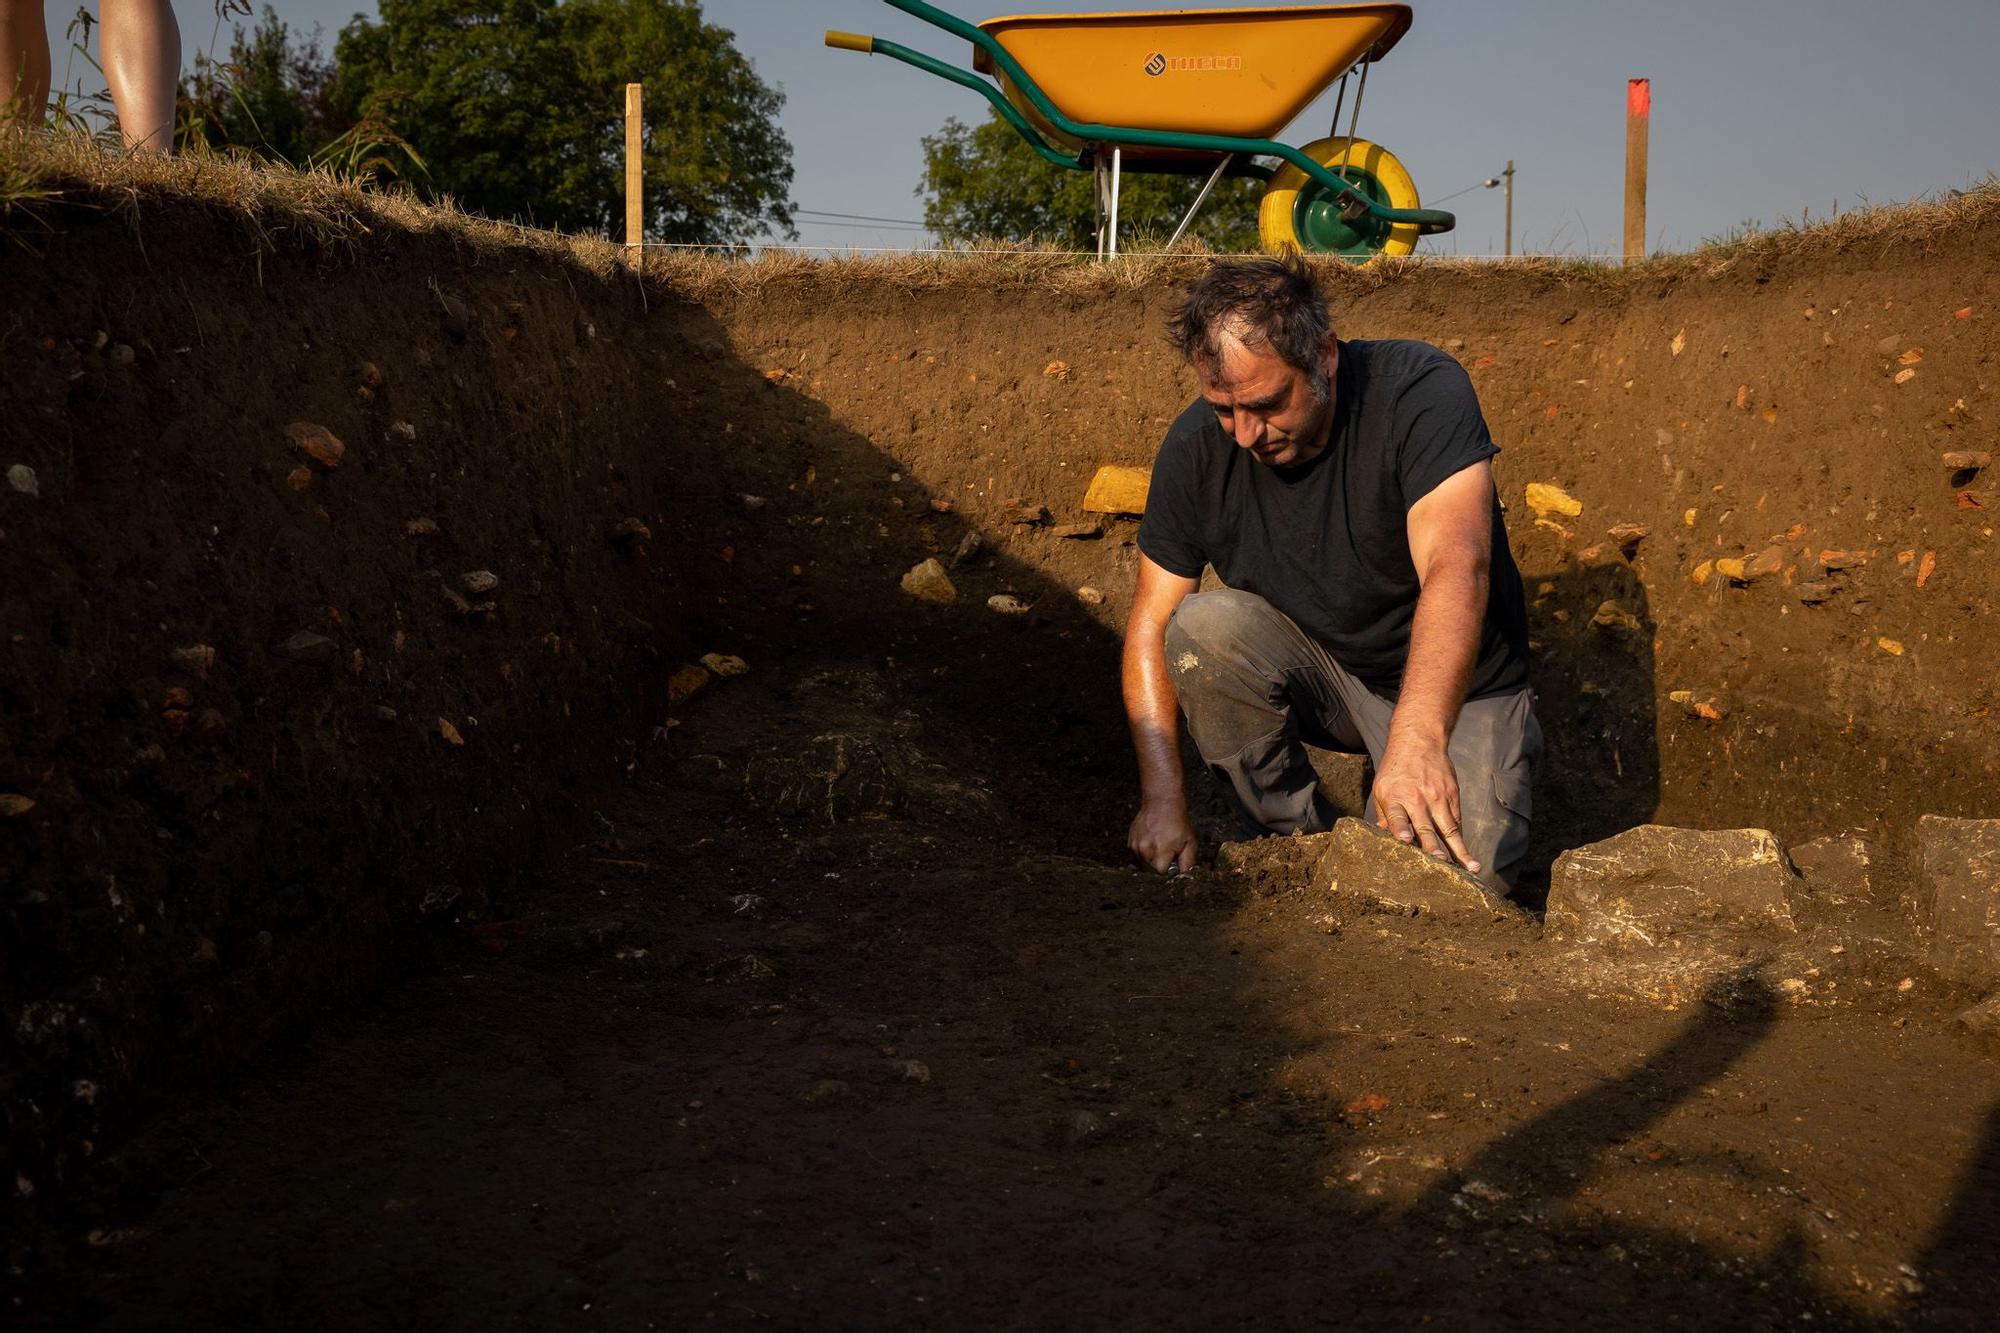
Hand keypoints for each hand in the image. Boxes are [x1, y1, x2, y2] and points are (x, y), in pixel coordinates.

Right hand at [1128, 798, 1197, 873]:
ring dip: (1152, 861)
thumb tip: (1184, 875)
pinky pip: (1137, 857)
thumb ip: (1188, 863)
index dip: (1169, 870)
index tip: (1173, 863)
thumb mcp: (1190, 842)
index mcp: (1160, 851)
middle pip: (1151, 872)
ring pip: (1143, 866)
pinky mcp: (1131, 843)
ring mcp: (1136, 847)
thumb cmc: (1177, 821)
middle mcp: (1145, 850)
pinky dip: (1145, 855)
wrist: (1162, 802)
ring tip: (1160, 847)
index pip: (1162, 875)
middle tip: (1168, 853)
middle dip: (1160, 867)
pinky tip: (1153, 843)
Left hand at [1370, 740, 1480, 873]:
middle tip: (1441, 863)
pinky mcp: (1452, 796)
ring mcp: (1438, 798)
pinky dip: (1461, 839)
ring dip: (1461, 850)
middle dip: (1434, 846)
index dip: (1400, 828)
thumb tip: (1385, 841)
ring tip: (1471, 868)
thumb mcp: (1381, 789)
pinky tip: (1467, 856)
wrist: (1419, 741)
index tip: (1405, 840)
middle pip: (1426, 826)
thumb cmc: (1395, 771)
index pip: (1397, 816)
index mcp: (1395, 797)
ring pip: (1450, 829)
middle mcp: (1418, 799)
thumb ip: (1386, 816)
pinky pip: (1457, 822)